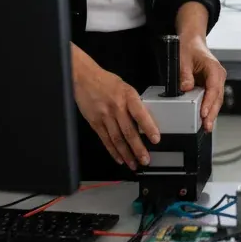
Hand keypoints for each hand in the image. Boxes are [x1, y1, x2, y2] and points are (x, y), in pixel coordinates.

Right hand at [71, 47, 159, 171]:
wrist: (84, 78)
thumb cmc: (107, 82)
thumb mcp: (125, 88)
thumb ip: (134, 103)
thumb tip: (146, 120)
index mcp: (128, 96)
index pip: (140, 114)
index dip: (149, 128)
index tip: (156, 139)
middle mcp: (116, 107)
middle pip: (128, 131)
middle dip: (138, 148)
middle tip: (145, 159)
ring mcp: (104, 116)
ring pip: (117, 139)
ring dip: (126, 154)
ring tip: (133, 163)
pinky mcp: (95, 123)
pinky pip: (105, 140)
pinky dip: (113, 151)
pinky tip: (119, 158)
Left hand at [178, 32, 226, 132]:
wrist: (192, 42)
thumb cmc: (189, 48)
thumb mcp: (183, 59)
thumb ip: (185, 74)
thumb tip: (186, 88)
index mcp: (214, 68)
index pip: (214, 88)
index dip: (209, 102)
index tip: (204, 113)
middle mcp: (218, 76)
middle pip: (217, 97)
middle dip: (212, 113)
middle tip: (207, 126)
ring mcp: (216, 82)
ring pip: (216, 100)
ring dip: (212, 113)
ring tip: (206, 127)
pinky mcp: (211, 86)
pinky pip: (211, 99)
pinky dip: (209, 109)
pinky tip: (204, 119)